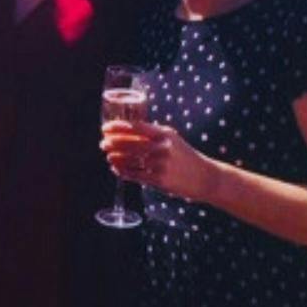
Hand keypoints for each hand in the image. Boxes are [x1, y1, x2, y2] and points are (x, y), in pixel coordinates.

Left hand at [101, 119, 219, 203]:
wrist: (204, 177)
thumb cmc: (185, 156)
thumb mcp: (172, 139)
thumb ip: (153, 134)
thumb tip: (128, 130)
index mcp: (164, 134)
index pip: (136, 127)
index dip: (117, 127)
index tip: (105, 128)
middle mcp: (162, 148)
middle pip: (129, 144)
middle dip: (112, 143)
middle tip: (103, 143)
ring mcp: (160, 164)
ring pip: (130, 160)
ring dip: (115, 158)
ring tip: (108, 156)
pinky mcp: (159, 180)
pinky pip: (135, 175)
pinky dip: (123, 172)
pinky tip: (117, 169)